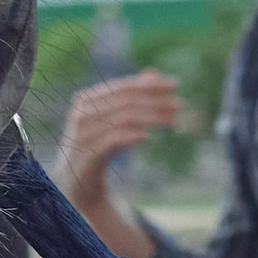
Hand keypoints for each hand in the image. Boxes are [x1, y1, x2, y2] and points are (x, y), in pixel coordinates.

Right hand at [55, 71, 186, 256]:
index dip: (150, 84)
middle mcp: (82, 113)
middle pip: (127, 101)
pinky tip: (148, 137)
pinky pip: (113, 139)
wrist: (76, 182)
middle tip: (181, 105)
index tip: (175, 85)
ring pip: (124, 118)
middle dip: (156, 101)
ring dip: (152, 118)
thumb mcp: (115, 121)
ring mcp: (83, 133)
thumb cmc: (99, 147)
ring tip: (173, 121)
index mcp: (87, 99)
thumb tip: (153, 74)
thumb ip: (132, 98)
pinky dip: (132, 135)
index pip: (124, 86)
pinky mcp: (87, 153)